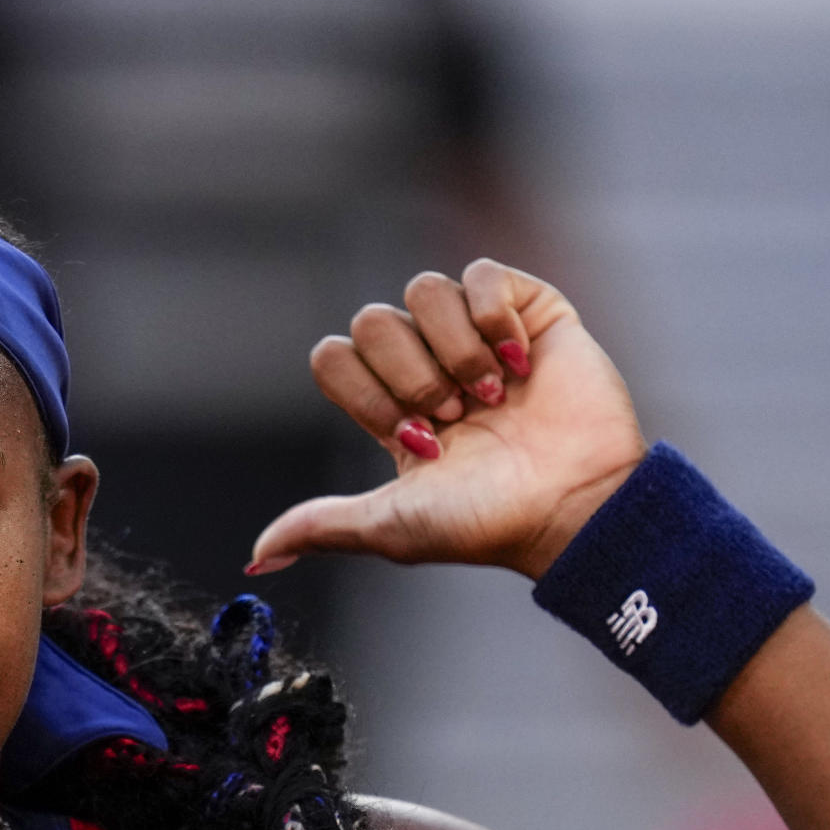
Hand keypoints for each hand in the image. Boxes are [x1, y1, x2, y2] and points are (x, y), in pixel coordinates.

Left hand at [248, 261, 646, 578]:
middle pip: (372, 321)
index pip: (334, 357)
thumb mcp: (391, 527)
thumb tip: (258, 556)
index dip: (365, 393)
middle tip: (455, 419)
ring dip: (455, 351)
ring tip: (492, 398)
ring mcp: (479, 333)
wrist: (571, 506)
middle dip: (411, 376)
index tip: (414, 438)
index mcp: (391, 406)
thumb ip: (322, 526)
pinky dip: (494, 317)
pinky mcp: (530, 310)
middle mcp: (430, 363)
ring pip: (423, 290)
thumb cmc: (486, 522)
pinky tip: (521, 363)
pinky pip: (481, 273)